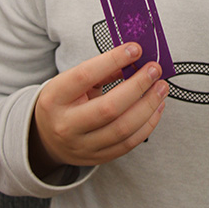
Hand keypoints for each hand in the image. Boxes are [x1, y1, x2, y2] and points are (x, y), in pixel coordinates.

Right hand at [29, 43, 167, 177]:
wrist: (46, 138)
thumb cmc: (64, 102)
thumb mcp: (72, 81)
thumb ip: (101, 70)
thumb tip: (134, 58)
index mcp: (55, 98)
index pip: (85, 76)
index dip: (113, 60)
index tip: (135, 49)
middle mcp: (66, 125)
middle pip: (109, 108)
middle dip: (138, 86)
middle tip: (154, 70)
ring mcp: (82, 145)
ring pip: (123, 129)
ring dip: (149, 105)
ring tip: (161, 87)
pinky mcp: (98, 158)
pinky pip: (129, 143)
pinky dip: (148, 123)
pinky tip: (157, 106)